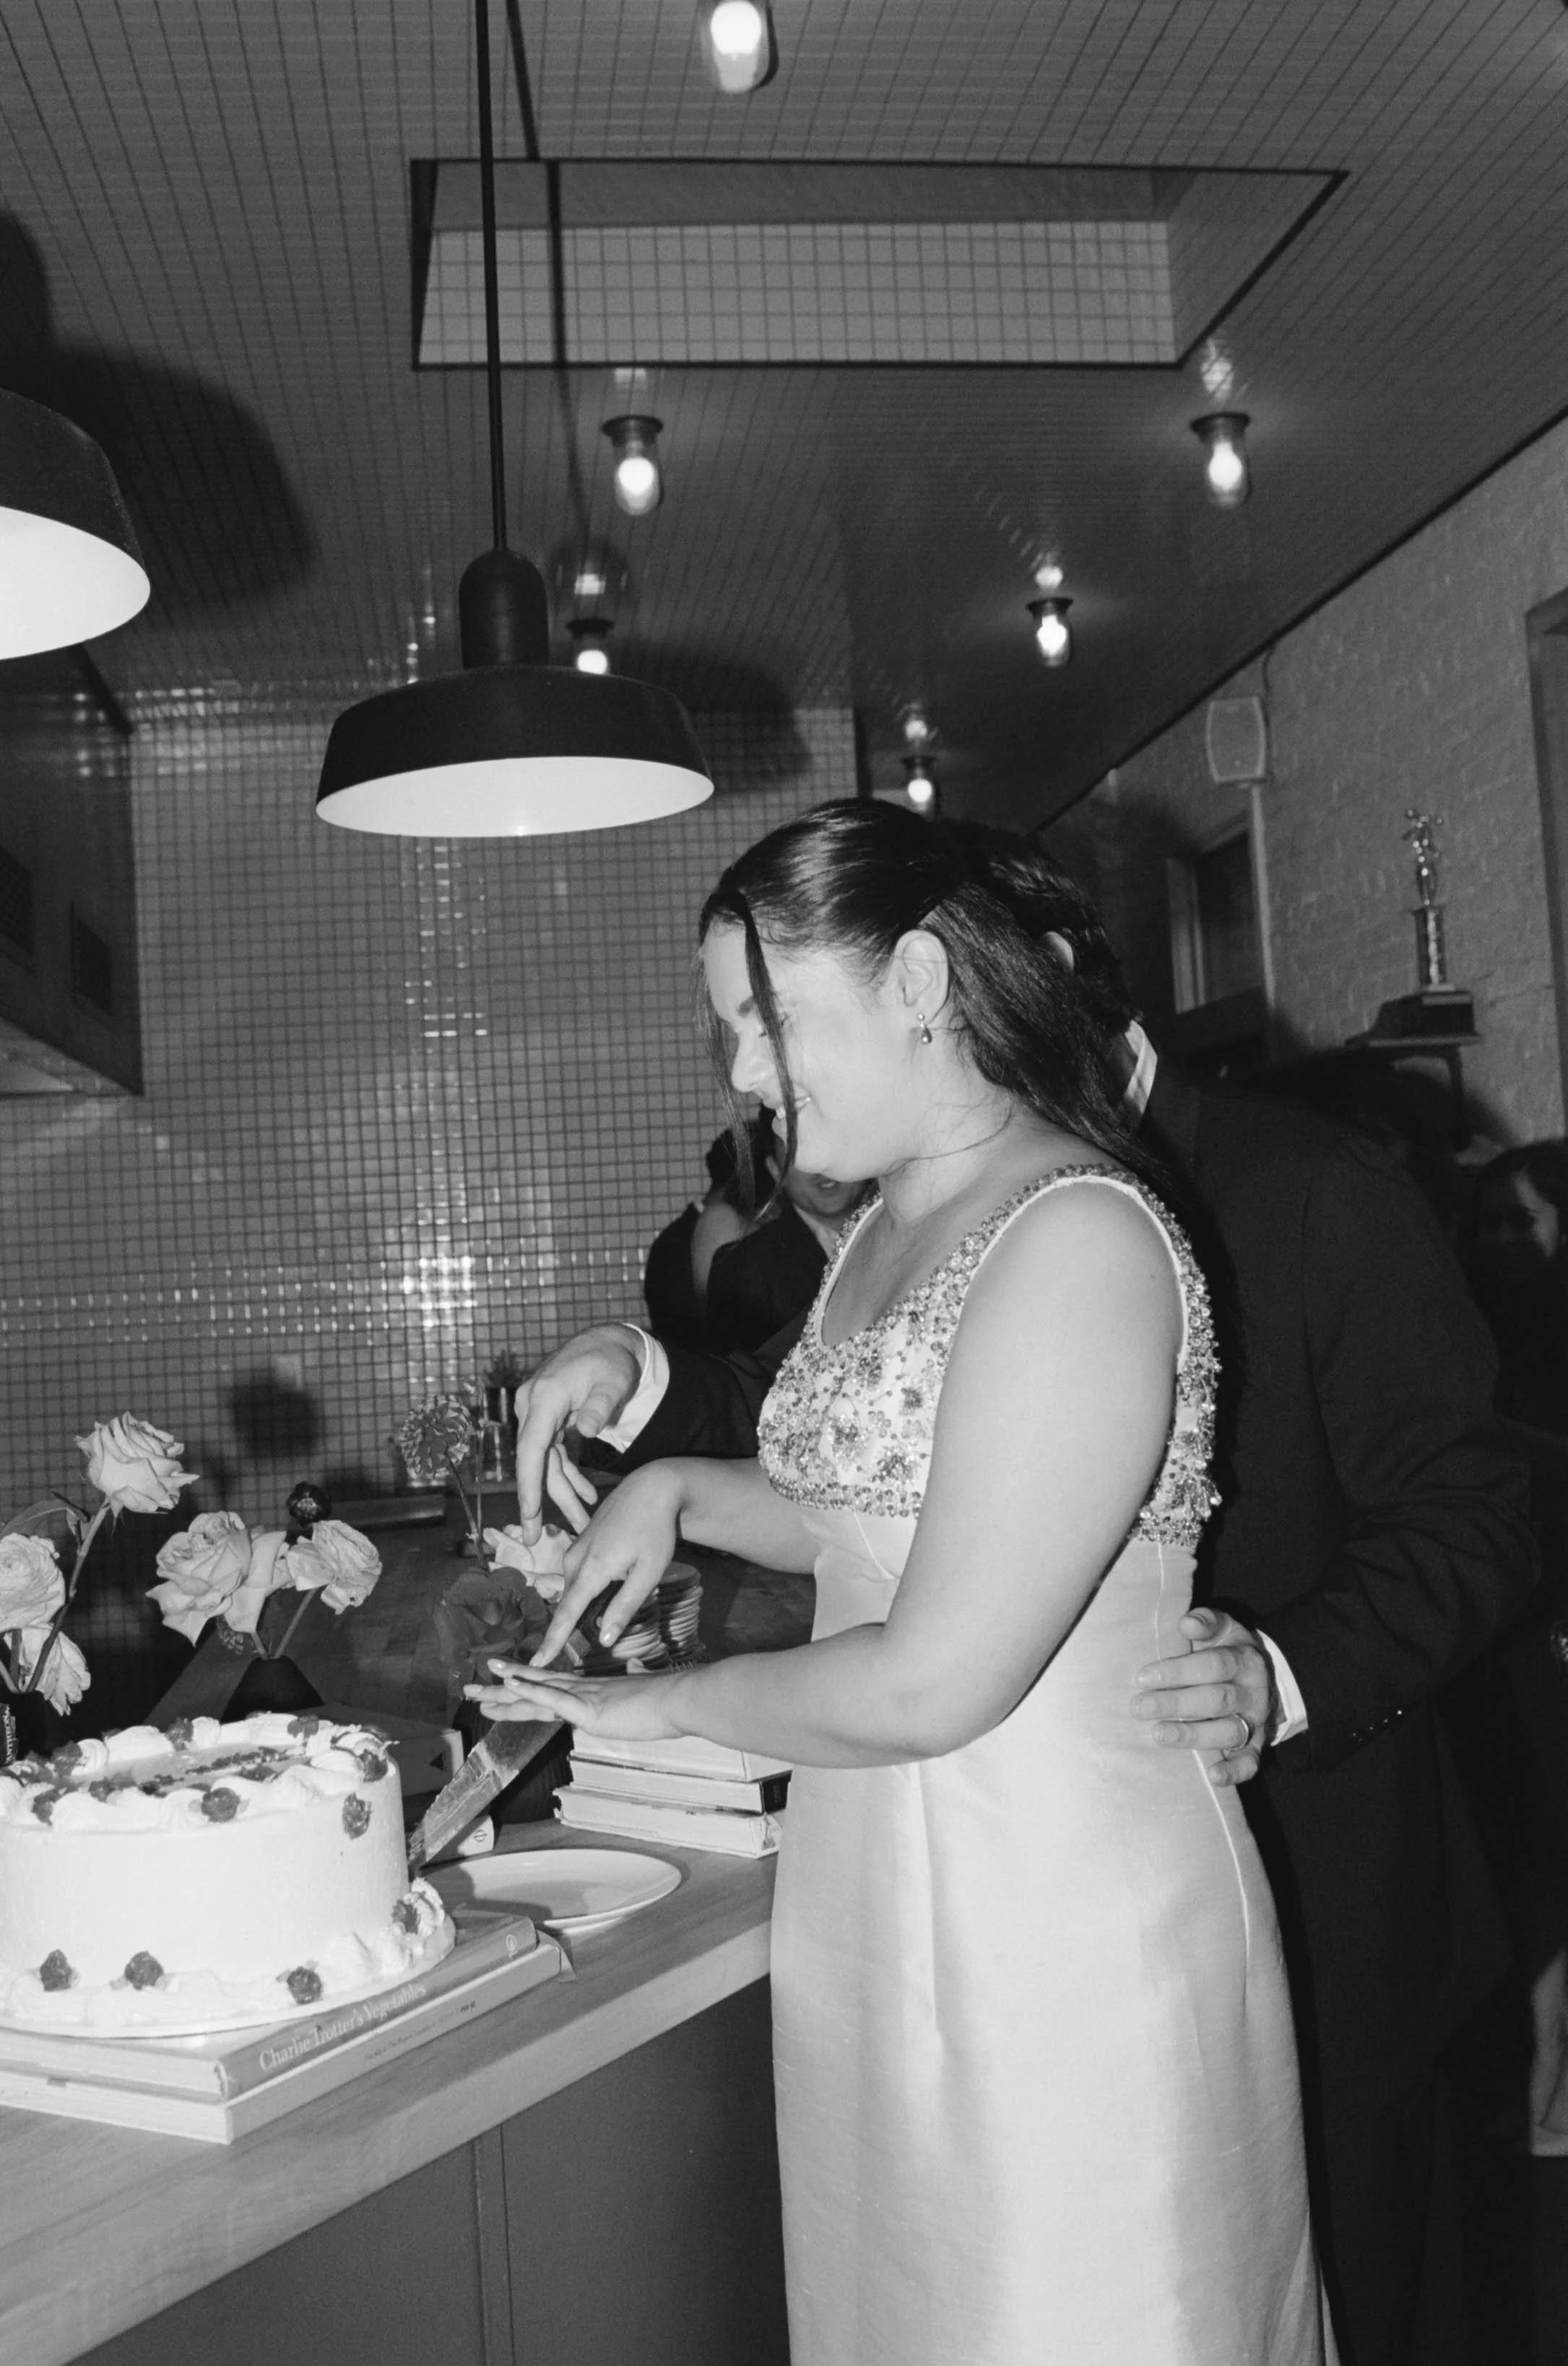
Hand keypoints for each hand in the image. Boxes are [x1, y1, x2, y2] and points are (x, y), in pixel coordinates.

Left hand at [466, 1659, 686, 1745]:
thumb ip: (632, 1688)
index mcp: (591, 1691)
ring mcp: (583, 1697)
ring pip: (534, 1692)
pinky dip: (529, 1690)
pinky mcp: (589, 1708)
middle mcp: (581, 1690)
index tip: (501, 1681)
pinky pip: (554, 1699)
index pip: (549, 1687)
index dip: (523, 1684)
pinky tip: (510, 1684)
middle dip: (498, 1691)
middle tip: (469, 1689)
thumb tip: (635, 1676)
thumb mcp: (641, 1696)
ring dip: (502, 1691)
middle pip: (532, 1689)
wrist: (679, 1698)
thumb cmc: (665, 1700)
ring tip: (475, 1687)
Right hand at [512, 1325, 643, 1543]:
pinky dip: (568, 1475)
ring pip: (544, 1463)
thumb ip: (601, 1405)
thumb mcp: (614, 1381)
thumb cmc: (612, 1362)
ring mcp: (537, 1413)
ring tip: (581, 1523)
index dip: (527, 1484)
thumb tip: (589, 1431)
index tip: (529, 1514)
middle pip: (532, 1462)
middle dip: (536, 1502)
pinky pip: (552, 1454)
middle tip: (533, 1539)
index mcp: (544, 1398)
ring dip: (561, 1493)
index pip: (530, 1448)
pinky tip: (586, 1495)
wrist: (608, 1343)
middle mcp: (532, 1406)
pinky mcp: (547, 1419)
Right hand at [532, 1463, 687, 1667]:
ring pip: (573, 1589)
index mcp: (592, 1570)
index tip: (537, 1664)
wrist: (650, 1488)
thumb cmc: (655, 1530)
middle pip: (568, 1605)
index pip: (566, 1614)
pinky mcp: (580, 1542)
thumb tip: (604, 1639)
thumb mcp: (648, 1573)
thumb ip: (625, 1607)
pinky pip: (577, 1576)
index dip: (552, 1642)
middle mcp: (575, 1560)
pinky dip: (585, 1590)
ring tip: (595, 1619)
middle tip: (570, 1652)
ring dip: (580, 1608)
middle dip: (567, 1629)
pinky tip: (607, 1589)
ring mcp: (575, 1549)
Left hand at [1131, 1608, 1277, 1788]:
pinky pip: (1249, 1762)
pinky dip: (1234, 1771)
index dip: (1178, 1672)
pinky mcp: (1256, 1746)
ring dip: (1193, 1735)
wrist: (1262, 1677)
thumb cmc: (1228, 1650)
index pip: (1212, 1666)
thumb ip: (1207, 1622)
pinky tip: (1212, 1776)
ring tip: (1159, 1734)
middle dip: (1175, 1704)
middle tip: (1139, 1707)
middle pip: (1216, 1699)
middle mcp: (1253, 1692)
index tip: (1143, 1677)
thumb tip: (1187, 1623)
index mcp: (1244, 1660)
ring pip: (1229, 1732)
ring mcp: (1255, 1721)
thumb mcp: (1224, 1629)